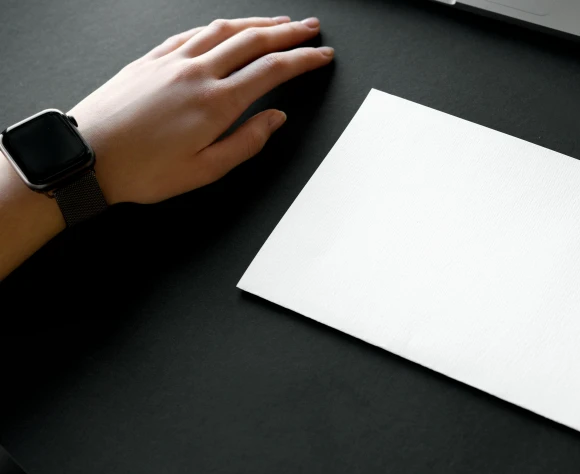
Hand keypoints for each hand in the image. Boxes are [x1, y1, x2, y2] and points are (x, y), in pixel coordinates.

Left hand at [68, 16, 333, 203]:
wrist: (85, 157)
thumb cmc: (141, 171)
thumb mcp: (205, 171)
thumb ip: (247, 143)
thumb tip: (275, 120)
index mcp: (216, 104)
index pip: (273, 70)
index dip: (304, 60)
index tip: (321, 56)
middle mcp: (197, 74)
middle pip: (254, 41)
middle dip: (289, 33)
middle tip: (311, 29)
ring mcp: (172, 62)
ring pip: (224, 30)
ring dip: (257, 23)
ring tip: (279, 23)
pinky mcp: (151, 59)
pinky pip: (192, 32)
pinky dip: (218, 26)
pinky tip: (226, 27)